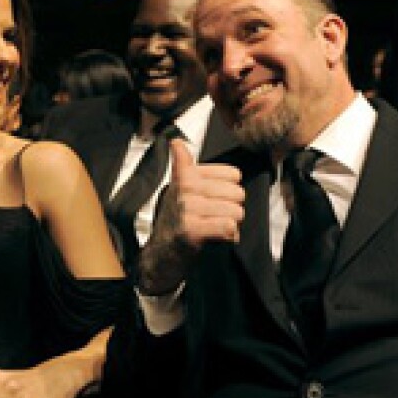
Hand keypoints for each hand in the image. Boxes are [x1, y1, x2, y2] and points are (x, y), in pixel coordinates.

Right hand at [139, 139, 244, 294]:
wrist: (160, 255)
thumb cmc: (174, 222)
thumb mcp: (176, 189)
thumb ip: (183, 166)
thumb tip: (176, 142)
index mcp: (186, 176)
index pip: (232, 174)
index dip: (231, 190)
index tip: (215, 198)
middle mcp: (186, 189)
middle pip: (237, 193)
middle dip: (232, 209)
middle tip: (214, 218)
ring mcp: (188, 209)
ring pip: (236, 211)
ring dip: (231, 225)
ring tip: (214, 228)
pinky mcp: (192, 229)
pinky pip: (228, 226)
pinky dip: (228, 236)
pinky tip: (215, 238)